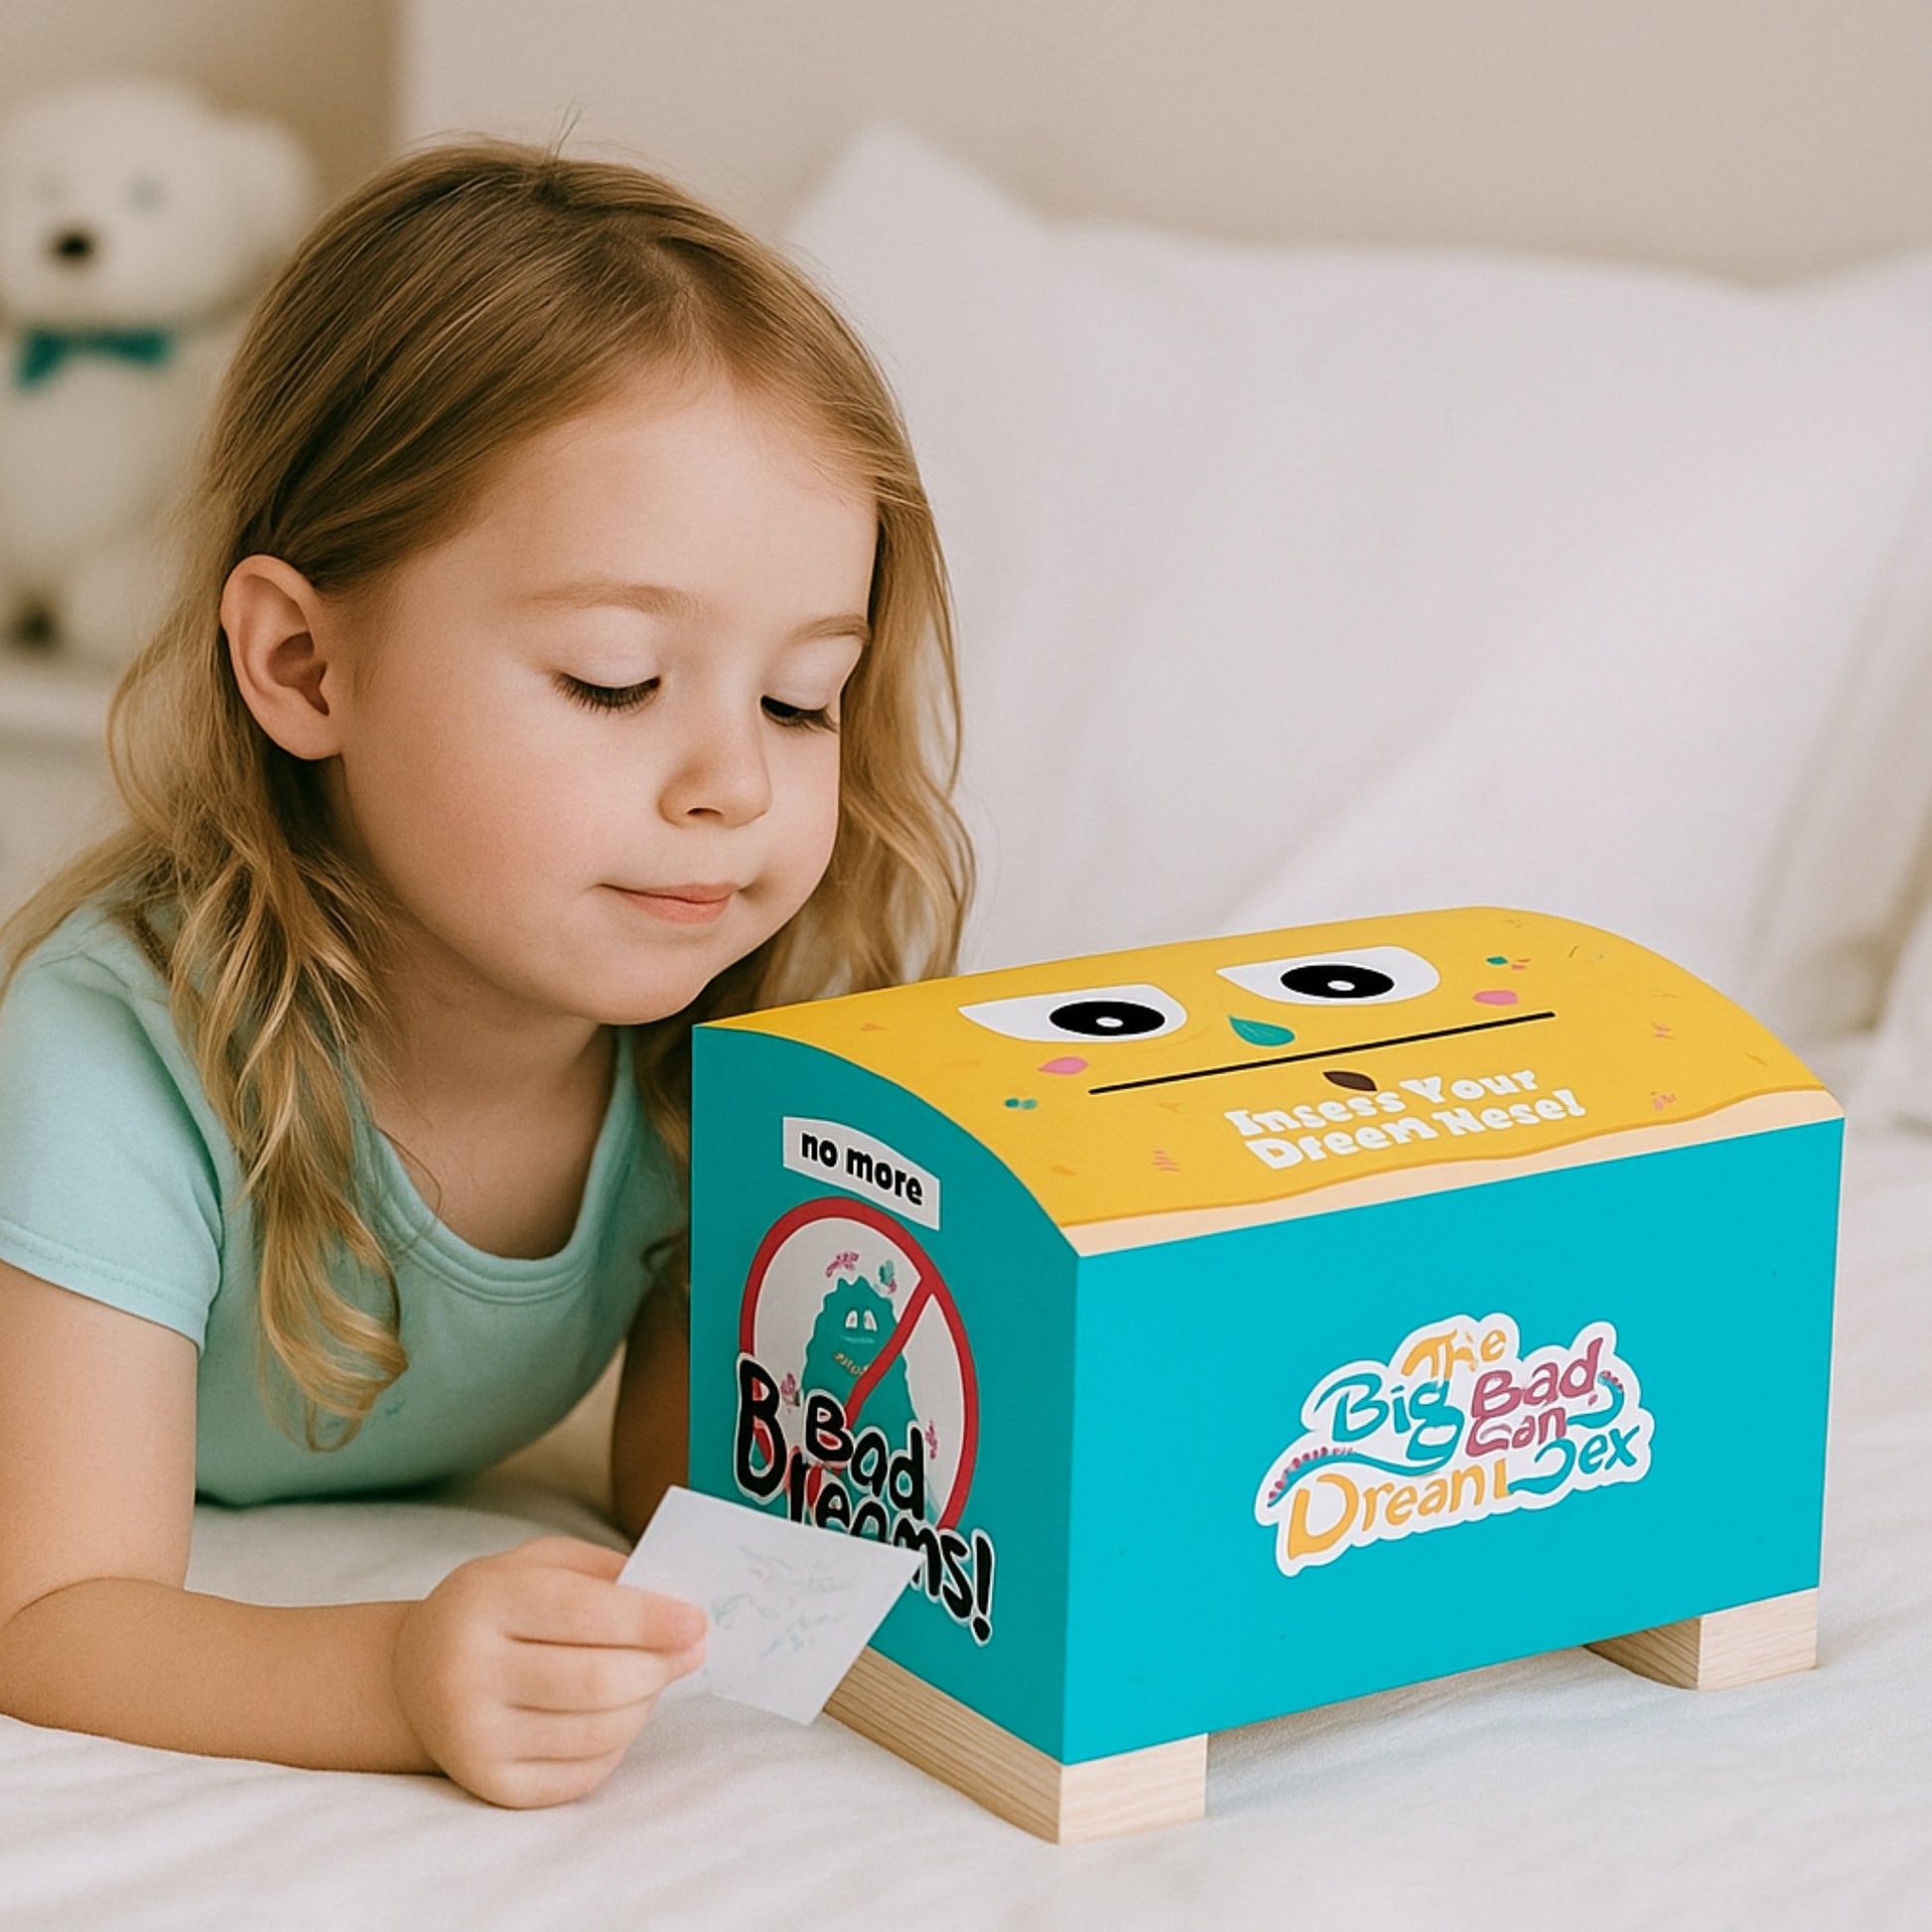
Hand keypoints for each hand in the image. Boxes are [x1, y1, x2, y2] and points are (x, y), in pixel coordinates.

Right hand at [391, 1535, 705, 1807]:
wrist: (416, 1676)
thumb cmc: (498, 1608)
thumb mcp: (539, 1563)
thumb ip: (607, 1573)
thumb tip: (677, 1604)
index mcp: (484, 1603)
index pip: (581, 1613)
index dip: (649, 1620)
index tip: (697, 1622)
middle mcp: (469, 1673)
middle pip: (595, 1682)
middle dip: (659, 1666)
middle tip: (691, 1650)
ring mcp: (476, 1737)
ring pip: (596, 1733)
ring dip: (645, 1705)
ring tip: (651, 1678)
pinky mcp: (492, 1784)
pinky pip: (583, 1774)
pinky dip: (618, 1744)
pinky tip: (617, 1714)